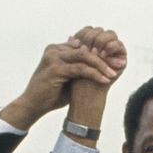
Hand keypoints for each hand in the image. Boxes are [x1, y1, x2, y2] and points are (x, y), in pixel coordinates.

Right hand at [0, 36, 121, 130]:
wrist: (32, 106)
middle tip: (120, 64)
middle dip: (105, 57)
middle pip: (86, 49)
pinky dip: (95, 74)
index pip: (83, 46)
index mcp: (57, 49)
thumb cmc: (51, 95)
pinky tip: (105, 80)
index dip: (100, 53)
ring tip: (115, 73)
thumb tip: (100, 69)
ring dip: (102, 65)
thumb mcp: (69, 79)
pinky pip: (80, 69)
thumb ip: (80, 70)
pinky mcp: (55, 69)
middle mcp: (54, 50)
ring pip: (84, 56)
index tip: (115, 61)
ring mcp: (53, 58)